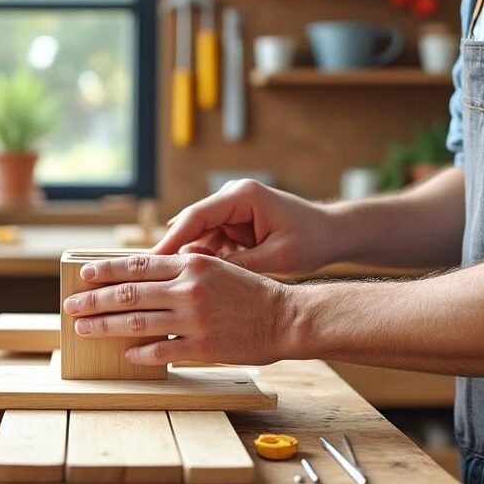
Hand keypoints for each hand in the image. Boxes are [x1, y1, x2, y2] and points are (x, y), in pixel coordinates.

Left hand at [62, 253, 294, 366]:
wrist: (286, 317)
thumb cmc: (251, 293)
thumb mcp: (215, 269)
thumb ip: (180, 272)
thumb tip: (142, 280)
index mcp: (190, 265)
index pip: (136, 265)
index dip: (105, 271)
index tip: (83, 275)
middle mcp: (188, 288)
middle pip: (127, 294)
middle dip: (93, 300)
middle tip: (71, 306)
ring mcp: (193, 319)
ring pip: (135, 322)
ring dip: (104, 326)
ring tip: (84, 329)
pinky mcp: (201, 347)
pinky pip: (159, 351)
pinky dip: (139, 353)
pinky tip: (125, 354)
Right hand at [154, 179, 339, 275]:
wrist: (333, 234)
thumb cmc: (311, 240)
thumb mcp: (278, 257)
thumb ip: (240, 265)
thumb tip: (202, 278)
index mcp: (243, 196)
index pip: (196, 216)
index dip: (171, 240)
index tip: (151, 261)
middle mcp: (232, 199)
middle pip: (191, 226)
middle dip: (173, 253)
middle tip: (150, 279)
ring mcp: (231, 212)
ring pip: (197, 238)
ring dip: (189, 262)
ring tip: (172, 287)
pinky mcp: (233, 226)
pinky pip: (210, 245)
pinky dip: (204, 264)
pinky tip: (194, 285)